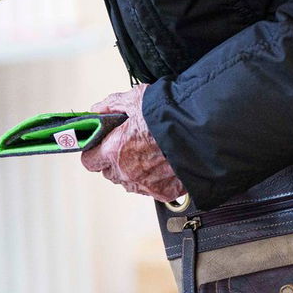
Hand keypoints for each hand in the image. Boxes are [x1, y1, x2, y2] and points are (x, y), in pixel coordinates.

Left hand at [79, 87, 185, 201]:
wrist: (203, 131)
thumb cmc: (169, 114)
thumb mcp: (135, 99)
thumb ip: (111, 105)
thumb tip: (98, 110)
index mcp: (113, 151)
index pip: (89, 161)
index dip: (94, 151)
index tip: (100, 145)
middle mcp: (126, 173)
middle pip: (109, 173)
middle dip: (114, 160)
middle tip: (129, 145)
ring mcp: (145, 185)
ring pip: (130, 182)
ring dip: (133, 171)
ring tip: (150, 152)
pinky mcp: (164, 193)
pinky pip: (151, 188)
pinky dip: (154, 178)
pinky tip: (164, 162)